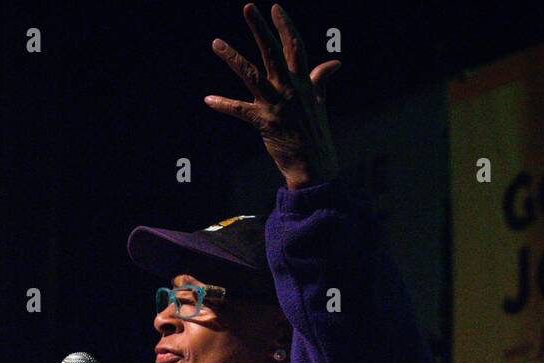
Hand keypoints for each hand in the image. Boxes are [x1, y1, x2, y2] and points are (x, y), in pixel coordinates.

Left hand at [204, 4, 340, 189]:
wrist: (314, 165)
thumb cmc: (315, 133)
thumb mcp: (319, 102)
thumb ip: (320, 79)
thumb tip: (335, 63)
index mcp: (303, 82)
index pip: (295, 47)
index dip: (285, 26)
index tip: (274, 8)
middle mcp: (289, 89)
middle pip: (273, 52)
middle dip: (260, 29)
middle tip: (248, 7)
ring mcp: (276, 105)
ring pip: (251, 75)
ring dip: (232, 57)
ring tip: (215, 42)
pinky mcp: (263, 122)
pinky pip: (239, 110)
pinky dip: (223, 104)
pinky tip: (208, 99)